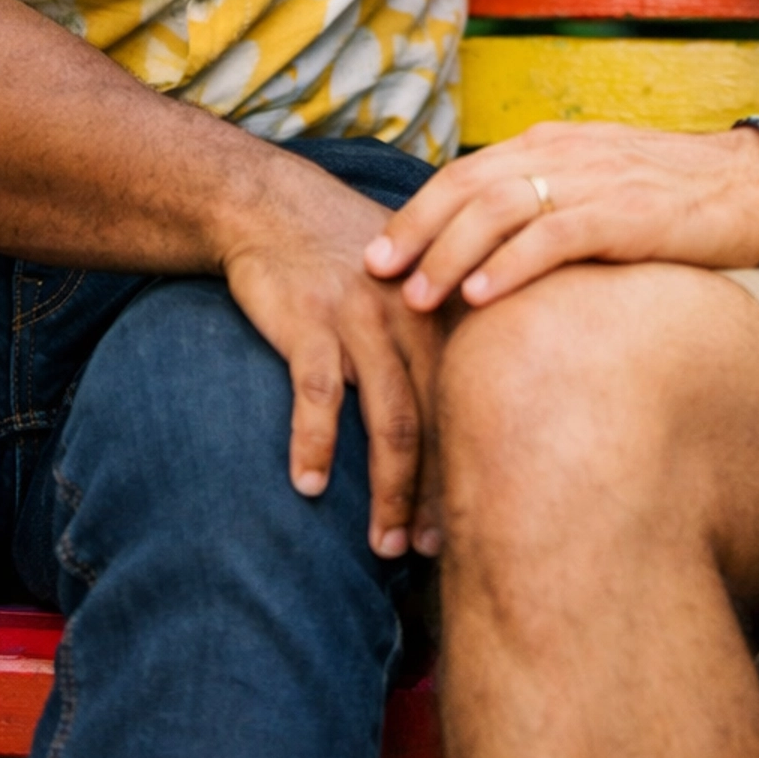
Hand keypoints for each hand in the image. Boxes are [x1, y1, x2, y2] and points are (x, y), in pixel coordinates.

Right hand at [218, 173, 444, 556]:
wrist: (274, 205)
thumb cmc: (346, 254)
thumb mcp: (410, 278)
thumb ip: (444, 330)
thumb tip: (484, 401)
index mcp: (447, 307)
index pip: (474, 398)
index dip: (478, 463)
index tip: (479, 520)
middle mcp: (416, 314)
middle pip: (441, 418)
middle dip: (439, 492)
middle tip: (435, 552)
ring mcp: (363, 317)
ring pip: (390, 417)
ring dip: (390, 488)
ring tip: (384, 543)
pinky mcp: (311, 320)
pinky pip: (318, 394)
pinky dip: (314, 443)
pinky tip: (309, 486)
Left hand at [366, 120, 758, 310]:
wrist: (756, 185)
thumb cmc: (675, 196)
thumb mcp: (599, 186)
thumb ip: (547, 203)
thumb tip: (488, 251)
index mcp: (552, 143)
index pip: (465, 173)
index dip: (416, 212)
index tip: (378, 254)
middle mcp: (564, 153)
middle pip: (467, 186)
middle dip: (415, 231)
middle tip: (375, 276)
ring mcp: (594, 180)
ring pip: (500, 209)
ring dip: (450, 253)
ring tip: (418, 297)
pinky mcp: (626, 214)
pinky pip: (554, 236)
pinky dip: (510, 265)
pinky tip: (481, 295)